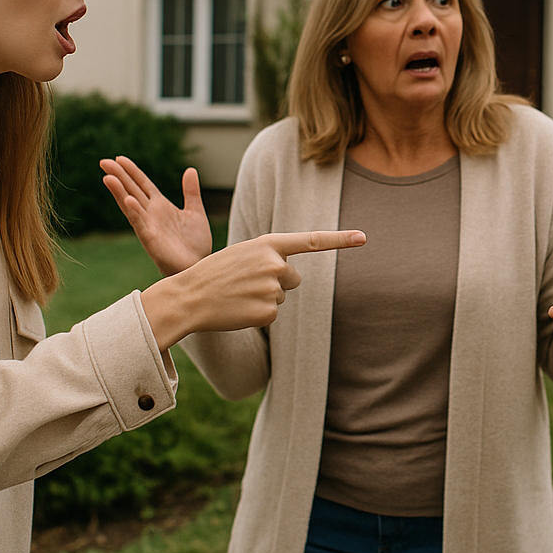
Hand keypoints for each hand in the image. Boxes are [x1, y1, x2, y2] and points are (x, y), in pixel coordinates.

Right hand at [100, 156, 211, 275]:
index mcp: (160, 206)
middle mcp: (151, 214)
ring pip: (131, 206)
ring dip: (120, 192)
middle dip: (118, 176)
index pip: (142, 184)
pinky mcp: (151, 240)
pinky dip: (134, 213)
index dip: (131, 171)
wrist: (199, 266)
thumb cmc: (195, 244)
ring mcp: (149, 226)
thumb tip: (190, 169)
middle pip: (131, 190)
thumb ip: (191, 192)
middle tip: (103, 162)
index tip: (119, 158)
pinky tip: (128, 201)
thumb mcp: (195, 212)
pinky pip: (140, 225)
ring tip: (108, 177)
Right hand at [139, 229, 365, 349]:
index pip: (311, 241)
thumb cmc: (214, 273)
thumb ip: (269, 256)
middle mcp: (275, 264)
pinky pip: (273, 314)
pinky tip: (239, 309)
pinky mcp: (268, 312)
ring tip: (238, 294)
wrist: (189, 297)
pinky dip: (258, 314)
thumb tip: (291, 275)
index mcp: (268, 244)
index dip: (340, 239)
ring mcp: (273, 289)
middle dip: (276, 282)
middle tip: (246, 283)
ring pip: (281, 296)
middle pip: (293, 278)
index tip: (363, 237)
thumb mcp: (243, 254)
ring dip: (263, 298)